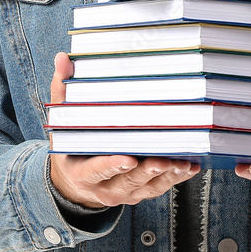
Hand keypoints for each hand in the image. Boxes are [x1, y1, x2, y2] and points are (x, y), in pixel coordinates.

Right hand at [48, 52, 199, 208]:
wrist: (75, 185)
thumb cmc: (70, 149)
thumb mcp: (62, 124)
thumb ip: (63, 93)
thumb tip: (63, 59)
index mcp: (82, 173)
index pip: (97, 170)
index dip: (112, 165)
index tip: (128, 159)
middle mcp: (105, 187)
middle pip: (128, 180)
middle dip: (147, 170)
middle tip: (163, 159)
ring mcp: (124, 192)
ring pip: (147, 186)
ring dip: (166, 175)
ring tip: (181, 162)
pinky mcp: (140, 192)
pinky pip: (160, 188)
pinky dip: (176, 178)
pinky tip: (189, 166)